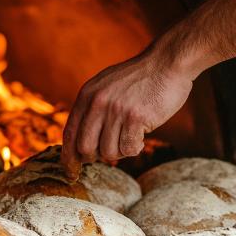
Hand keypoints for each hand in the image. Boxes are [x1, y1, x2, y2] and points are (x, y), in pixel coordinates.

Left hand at [61, 49, 193, 178]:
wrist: (167, 63)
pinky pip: (128, 148)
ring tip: (131, 137)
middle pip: (85, 148)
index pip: (69, 133)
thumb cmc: (140, 79)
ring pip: (108, 152)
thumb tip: (80, 144)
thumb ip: (92, 108)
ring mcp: (115, 110)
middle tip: (111, 151)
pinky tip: (142, 137)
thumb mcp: (107, 86)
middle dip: (97, 156)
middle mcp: (97, 103)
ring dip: (121, 151)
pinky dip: (135, 148)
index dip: (68, 157)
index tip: (70, 172)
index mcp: (87, 95)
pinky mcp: (135, 117)